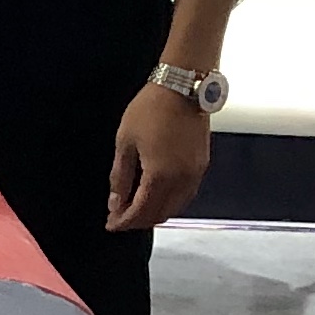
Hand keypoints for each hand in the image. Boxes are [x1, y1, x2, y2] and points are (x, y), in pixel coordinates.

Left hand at [108, 78, 212, 232]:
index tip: (111, 225)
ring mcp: (196, 175)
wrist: (182, 90)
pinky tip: (156, 196)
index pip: (141, 212)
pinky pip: (186, 195)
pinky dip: (170, 202)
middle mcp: (182, 181)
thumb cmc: (149, 111)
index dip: (124, 222)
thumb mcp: (125, 143)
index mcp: (160, 176)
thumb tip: (115, 203)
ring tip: (135, 208)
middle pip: (160, 214)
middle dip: (139, 221)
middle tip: (120, 217)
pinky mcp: (202, 166)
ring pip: (176, 207)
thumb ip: (120, 177)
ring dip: (155, 213)